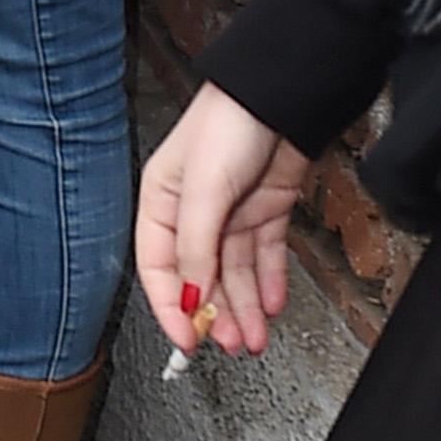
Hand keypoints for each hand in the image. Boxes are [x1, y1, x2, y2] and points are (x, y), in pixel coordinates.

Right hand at [135, 84, 313, 358]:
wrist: (282, 96)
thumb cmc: (227, 124)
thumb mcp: (203, 191)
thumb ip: (195, 248)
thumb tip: (192, 299)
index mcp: (161, 204)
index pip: (159, 269)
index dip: (171, 308)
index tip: (186, 341)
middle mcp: (193, 213)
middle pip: (201, 278)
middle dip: (216, 314)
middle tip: (230, 344)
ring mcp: (231, 213)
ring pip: (235, 274)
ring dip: (245, 308)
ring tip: (255, 338)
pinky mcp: (265, 211)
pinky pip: (265, 257)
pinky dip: (270, 283)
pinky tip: (273, 305)